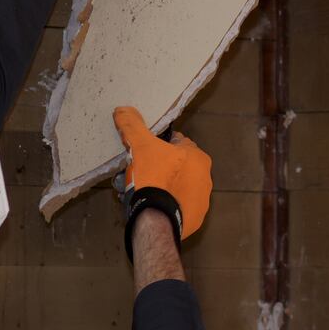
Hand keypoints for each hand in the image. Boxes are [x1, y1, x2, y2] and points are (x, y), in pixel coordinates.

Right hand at [112, 106, 211, 239]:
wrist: (156, 219)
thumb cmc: (153, 178)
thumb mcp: (140, 146)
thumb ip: (132, 126)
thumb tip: (123, 109)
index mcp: (198, 157)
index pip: (176, 143)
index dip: (157, 146)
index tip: (143, 153)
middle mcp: (205, 178)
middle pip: (176, 166)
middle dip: (158, 168)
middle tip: (139, 174)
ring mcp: (202, 201)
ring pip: (177, 187)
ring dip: (163, 187)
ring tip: (143, 191)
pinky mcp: (195, 219)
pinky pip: (178, 207)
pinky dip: (167, 205)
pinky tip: (152, 206)